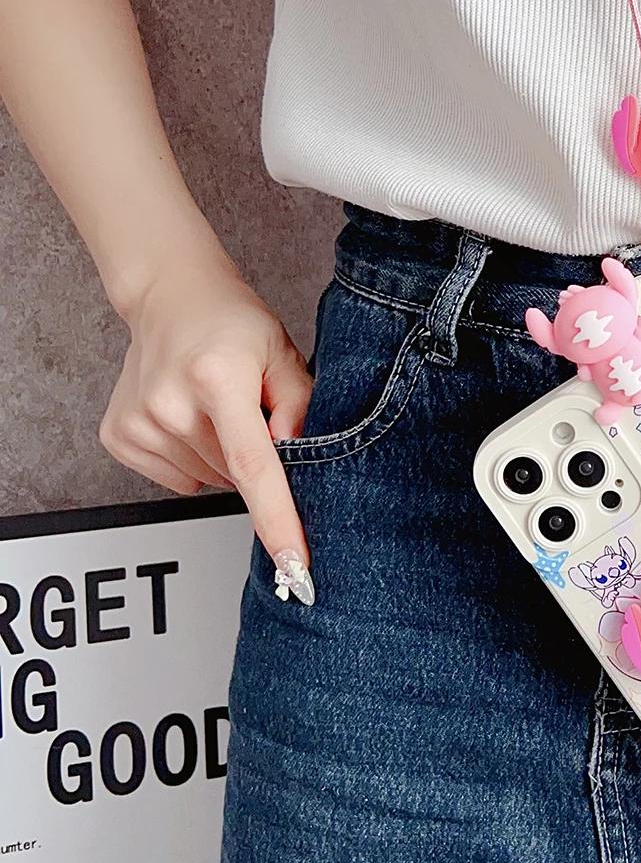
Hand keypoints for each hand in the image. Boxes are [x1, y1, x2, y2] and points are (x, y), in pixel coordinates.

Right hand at [100, 257, 315, 602]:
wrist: (172, 298)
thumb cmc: (234, 324)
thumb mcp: (283, 352)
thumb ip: (300, 403)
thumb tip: (299, 452)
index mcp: (218, 380)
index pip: (255, 466)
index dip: (278, 519)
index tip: (296, 564)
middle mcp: (171, 404)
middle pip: (235, 477)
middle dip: (258, 460)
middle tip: (255, 413)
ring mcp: (139, 423)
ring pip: (208, 482)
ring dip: (225, 459)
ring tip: (220, 409)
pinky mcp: (118, 436)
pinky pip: (178, 479)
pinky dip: (195, 460)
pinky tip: (192, 420)